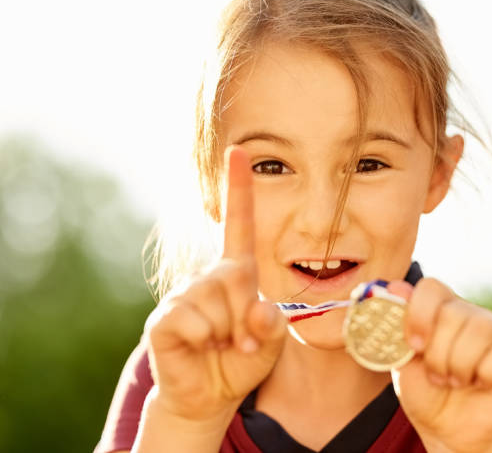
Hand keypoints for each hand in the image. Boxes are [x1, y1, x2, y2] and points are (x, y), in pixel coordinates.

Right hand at [142, 145, 285, 422]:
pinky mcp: (163, 318)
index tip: (240, 150)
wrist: (209, 395)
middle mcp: (207, 276)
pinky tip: (198, 349)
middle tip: (241, 340)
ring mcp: (183, 295)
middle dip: (245, 317)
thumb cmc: (242, 360)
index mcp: (235, 273)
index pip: (239, 224)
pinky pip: (190, 320)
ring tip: (219, 346)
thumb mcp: (272, 341)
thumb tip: (257, 309)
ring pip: (213, 301)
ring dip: (226, 333)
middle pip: (235, 278)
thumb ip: (274, 323)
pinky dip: (203, 340)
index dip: (239, 187)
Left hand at [388, 279, 491, 452]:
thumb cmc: (425, 391)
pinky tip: (480, 384)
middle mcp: (472, 314)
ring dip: (457, 366)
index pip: (431, 287)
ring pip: (478, 330)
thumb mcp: (402, 357)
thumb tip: (395, 287)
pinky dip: (483, 376)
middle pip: (452, 311)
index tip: (413, 346)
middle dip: (437, 353)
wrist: (448, 432)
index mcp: (441, 309)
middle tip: (437, 375)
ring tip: (454, 381)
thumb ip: (398, 324)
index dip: (419, 314)